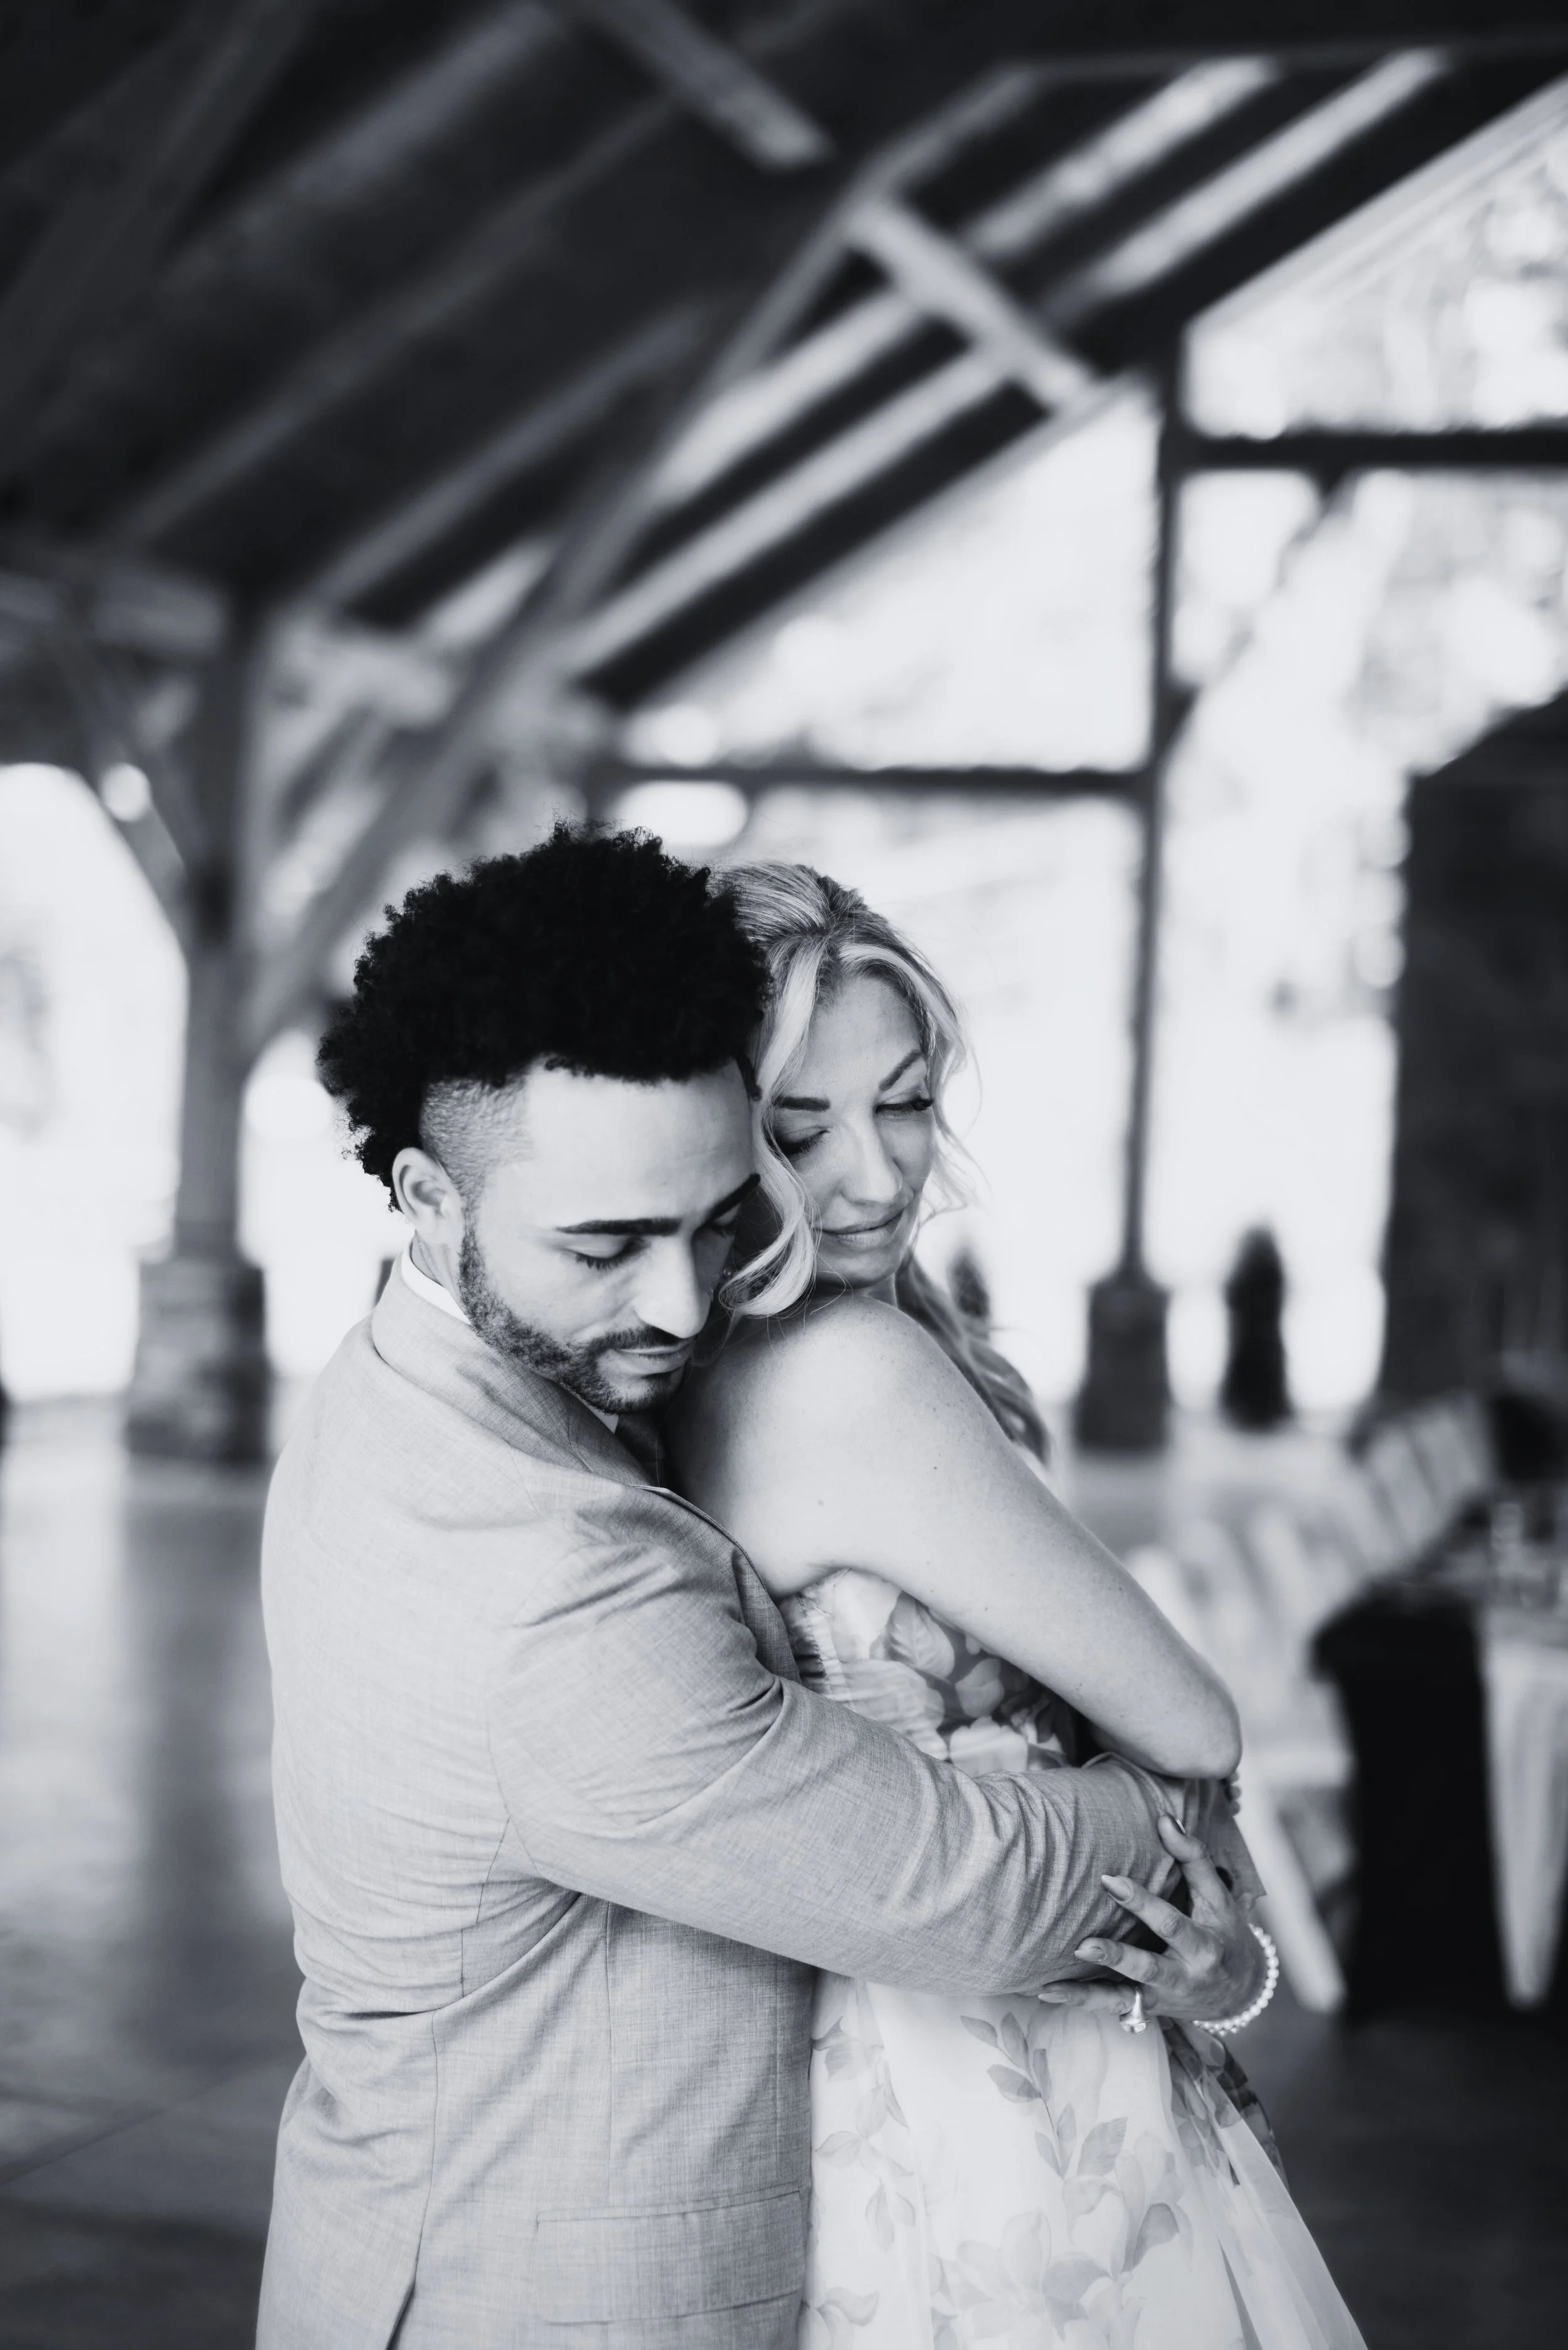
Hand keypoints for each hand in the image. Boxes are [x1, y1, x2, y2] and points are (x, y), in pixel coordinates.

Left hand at [1036, 1813, 1266, 2026]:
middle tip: (1082, 1944)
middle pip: (1147, 1967)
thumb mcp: (1218, 1896)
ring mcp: (1164, 1997)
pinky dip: (1082, 2002)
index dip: (1141, 1903)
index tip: (1109, 1880)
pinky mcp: (1148, 2009)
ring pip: (1125, 1999)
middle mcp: (1183, 1976)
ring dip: (1088, 1993)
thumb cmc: (1225, 1932)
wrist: (1243, 1992)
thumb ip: (1193, 1856)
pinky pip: (1114, 2008)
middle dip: (1115, 1956)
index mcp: (1203, 1944)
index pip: (1170, 1923)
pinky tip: (1048, 1992)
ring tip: (1052, 1985)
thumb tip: (1164, 1818)